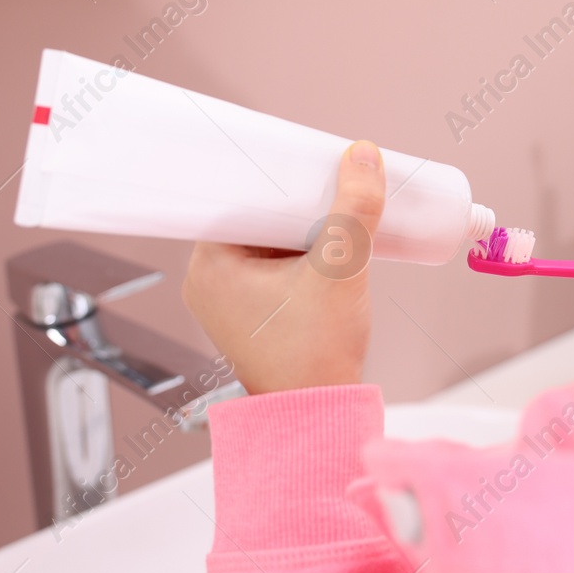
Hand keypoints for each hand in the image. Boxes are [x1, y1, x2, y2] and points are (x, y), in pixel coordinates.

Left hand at [182, 140, 384, 393]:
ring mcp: (228, 299)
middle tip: (330, 184)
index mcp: (209, 265)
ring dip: (301, 228)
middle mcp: (209, 280)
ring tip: (334, 213)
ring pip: (268, 240)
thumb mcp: (339, 269)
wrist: (320, 416)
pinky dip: (300, 252)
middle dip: (295, 201)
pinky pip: (273, 264)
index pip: (237, 196)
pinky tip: (328, 245)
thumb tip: (364, 156)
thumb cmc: (314, 355)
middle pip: (255, 216)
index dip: (274, 175)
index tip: (306, 161)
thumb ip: (354, 209)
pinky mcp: (251, 313)